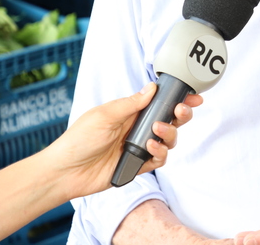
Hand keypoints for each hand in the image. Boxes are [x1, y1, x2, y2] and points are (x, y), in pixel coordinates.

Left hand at [44, 83, 202, 199]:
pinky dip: (160, 152)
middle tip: (180, 111)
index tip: (192, 96)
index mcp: (130, 113)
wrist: (66, 172)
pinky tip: (149, 148)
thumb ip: (131, 103)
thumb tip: (152, 87)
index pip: (159, 103)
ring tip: (157, 131)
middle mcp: (137, 129)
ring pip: (168, 139)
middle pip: (170, 120)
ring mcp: (139, 147)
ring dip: (169, 133)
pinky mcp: (138, 165)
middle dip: (180, 115)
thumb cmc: (79, 139)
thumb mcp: (105, 115)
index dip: (176, 99)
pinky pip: (160, 159)